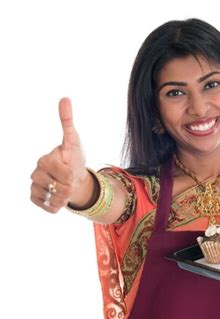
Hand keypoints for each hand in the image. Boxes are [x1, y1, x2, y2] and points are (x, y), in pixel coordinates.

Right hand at [30, 98, 87, 212]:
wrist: (74, 178)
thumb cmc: (73, 158)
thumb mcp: (74, 140)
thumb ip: (68, 122)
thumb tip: (65, 98)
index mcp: (43, 160)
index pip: (63, 173)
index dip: (72, 174)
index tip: (73, 170)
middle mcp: (35, 173)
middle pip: (59, 188)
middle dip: (71, 186)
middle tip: (71, 180)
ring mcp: (34, 187)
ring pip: (55, 199)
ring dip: (66, 197)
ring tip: (67, 189)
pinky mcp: (35, 199)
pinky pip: (49, 208)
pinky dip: (58, 207)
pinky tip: (60, 199)